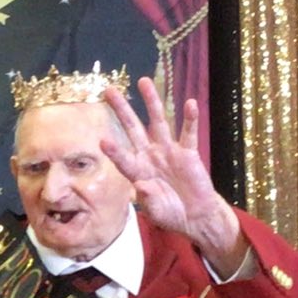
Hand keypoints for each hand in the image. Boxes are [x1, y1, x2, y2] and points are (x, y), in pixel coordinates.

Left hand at [100, 80, 244, 271]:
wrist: (195, 215)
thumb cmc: (170, 213)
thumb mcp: (157, 211)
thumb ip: (149, 200)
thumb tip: (142, 187)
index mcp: (138, 171)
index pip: (123, 158)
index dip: (115, 150)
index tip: (103, 140)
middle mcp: (150, 155)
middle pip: (134, 128)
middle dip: (122, 110)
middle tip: (110, 91)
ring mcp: (169, 151)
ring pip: (159, 122)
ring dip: (152, 102)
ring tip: (144, 82)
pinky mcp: (188, 152)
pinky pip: (189, 133)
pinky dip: (190, 119)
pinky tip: (189, 103)